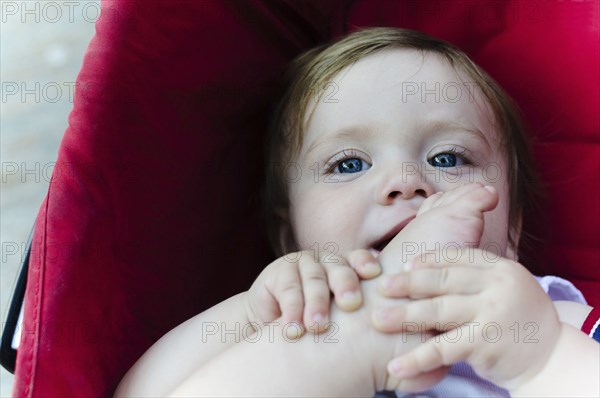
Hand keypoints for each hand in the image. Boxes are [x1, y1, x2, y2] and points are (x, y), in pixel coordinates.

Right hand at [246, 249, 380, 334]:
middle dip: (346, 284)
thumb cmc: (316, 334)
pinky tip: (294, 330)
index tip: (374, 274)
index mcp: (346, 269)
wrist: (272, 334)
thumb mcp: (343, 326)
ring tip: (317, 327)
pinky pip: (288, 288)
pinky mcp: (277, 271)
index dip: (366, 264)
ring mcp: (301, 264)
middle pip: (339, 267)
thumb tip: (409, 347)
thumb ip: (369, 324)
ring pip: (314, 278)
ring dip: (317, 303)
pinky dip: (292, 310)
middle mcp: (325, 262)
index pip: (360, 259)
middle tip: (351, 304)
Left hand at [372, 248, 560, 391]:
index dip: (427, 261)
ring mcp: (492, 313)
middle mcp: (497, 286)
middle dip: (408, 284)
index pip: (457, 258)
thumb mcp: (502, 287)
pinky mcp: (485, 343)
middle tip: (381, 287)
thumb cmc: (516, 319)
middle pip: (443, 280)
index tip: (402, 265)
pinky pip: (443, 349)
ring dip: (404, 317)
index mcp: (500, 268)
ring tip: (378, 320)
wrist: (550, 358)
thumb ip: (472, 277)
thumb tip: (419, 266)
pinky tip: (397, 366)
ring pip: (438, 311)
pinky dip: (417, 359)